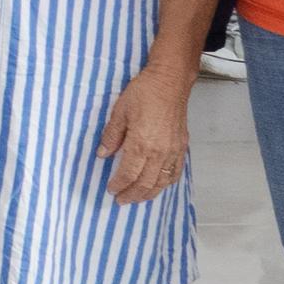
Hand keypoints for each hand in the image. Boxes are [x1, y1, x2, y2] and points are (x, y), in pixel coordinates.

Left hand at [97, 64, 192, 200]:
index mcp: (142, 144)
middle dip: (131, 194)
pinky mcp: (181, 147)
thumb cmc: (143, 93)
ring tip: (137, 198)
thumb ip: (111, 136)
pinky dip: (166, 183)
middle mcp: (160, 152)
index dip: (118, 185)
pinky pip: (175, 172)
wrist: (170, 82)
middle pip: (145, 183)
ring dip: (148, 193)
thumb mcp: (119, 112)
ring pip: (161, 182)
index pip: (128, 173)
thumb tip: (102, 154)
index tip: (110, 190)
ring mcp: (173, 151)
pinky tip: (158, 186)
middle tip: (120, 201)